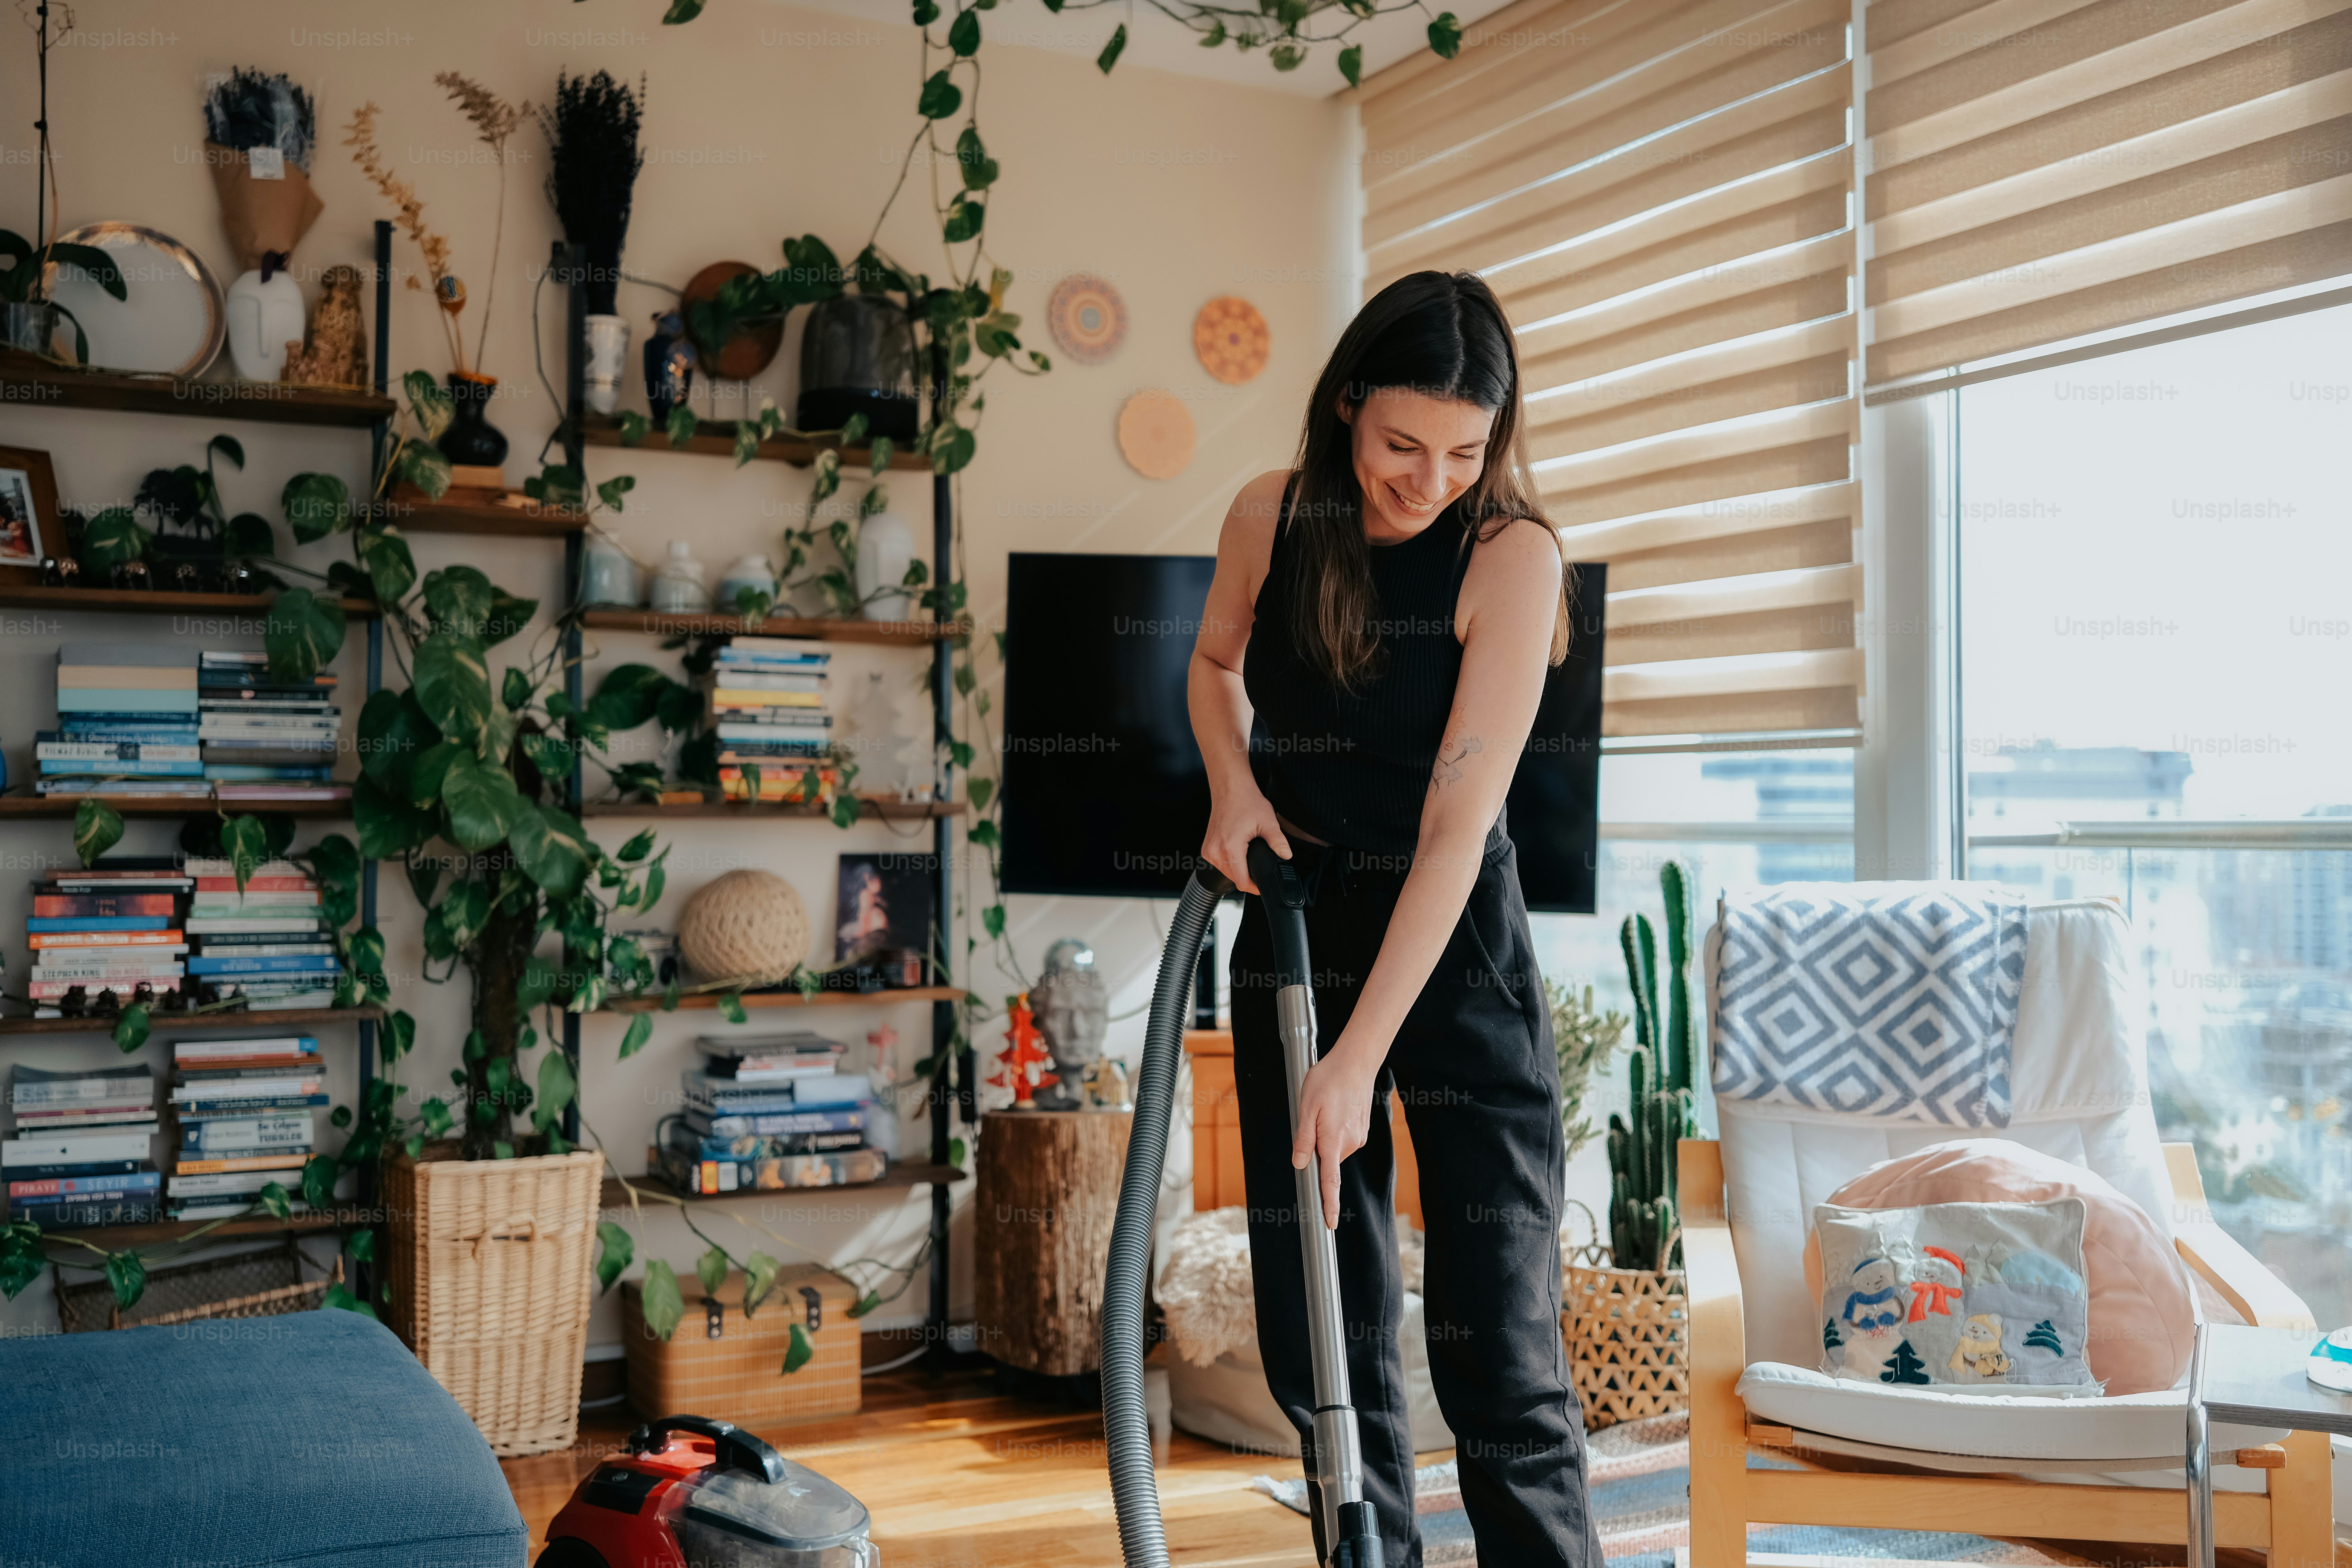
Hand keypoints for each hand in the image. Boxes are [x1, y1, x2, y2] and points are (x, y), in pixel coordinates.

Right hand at [1201, 784, 1291, 893]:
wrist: (1229, 788)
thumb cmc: (1246, 801)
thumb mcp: (1268, 822)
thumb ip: (1278, 842)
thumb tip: (1287, 856)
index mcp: (1230, 848)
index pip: (1242, 882)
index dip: (1255, 887)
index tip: (1264, 885)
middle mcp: (1215, 852)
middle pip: (1235, 879)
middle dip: (1248, 878)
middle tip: (1261, 868)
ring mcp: (1208, 850)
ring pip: (1226, 873)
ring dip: (1238, 871)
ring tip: (1250, 860)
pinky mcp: (1206, 848)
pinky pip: (1219, 865)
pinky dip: (1230, 864)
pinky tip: (1238, 855)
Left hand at [1291, 1042, 1379, 1228]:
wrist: (1356, 1061)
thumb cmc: (1328, 1080)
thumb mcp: (1306, 1107)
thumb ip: (1303, 1139)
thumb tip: (1300, 1164)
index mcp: (1333, 1140)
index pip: (1330, 1181)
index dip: (1328, 1203)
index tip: (1329, 1223)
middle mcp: (1349, 1143)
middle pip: (1326, 1160)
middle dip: (1316, 1148)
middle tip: (1311, 1116)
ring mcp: (1358, 1137)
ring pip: (1333, 1148)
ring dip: (1325, 1136)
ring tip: (1324, 1107)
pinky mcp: (1361, 1130)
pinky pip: (1342, 1139)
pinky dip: (1334, 1129)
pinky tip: (1334, 1108)